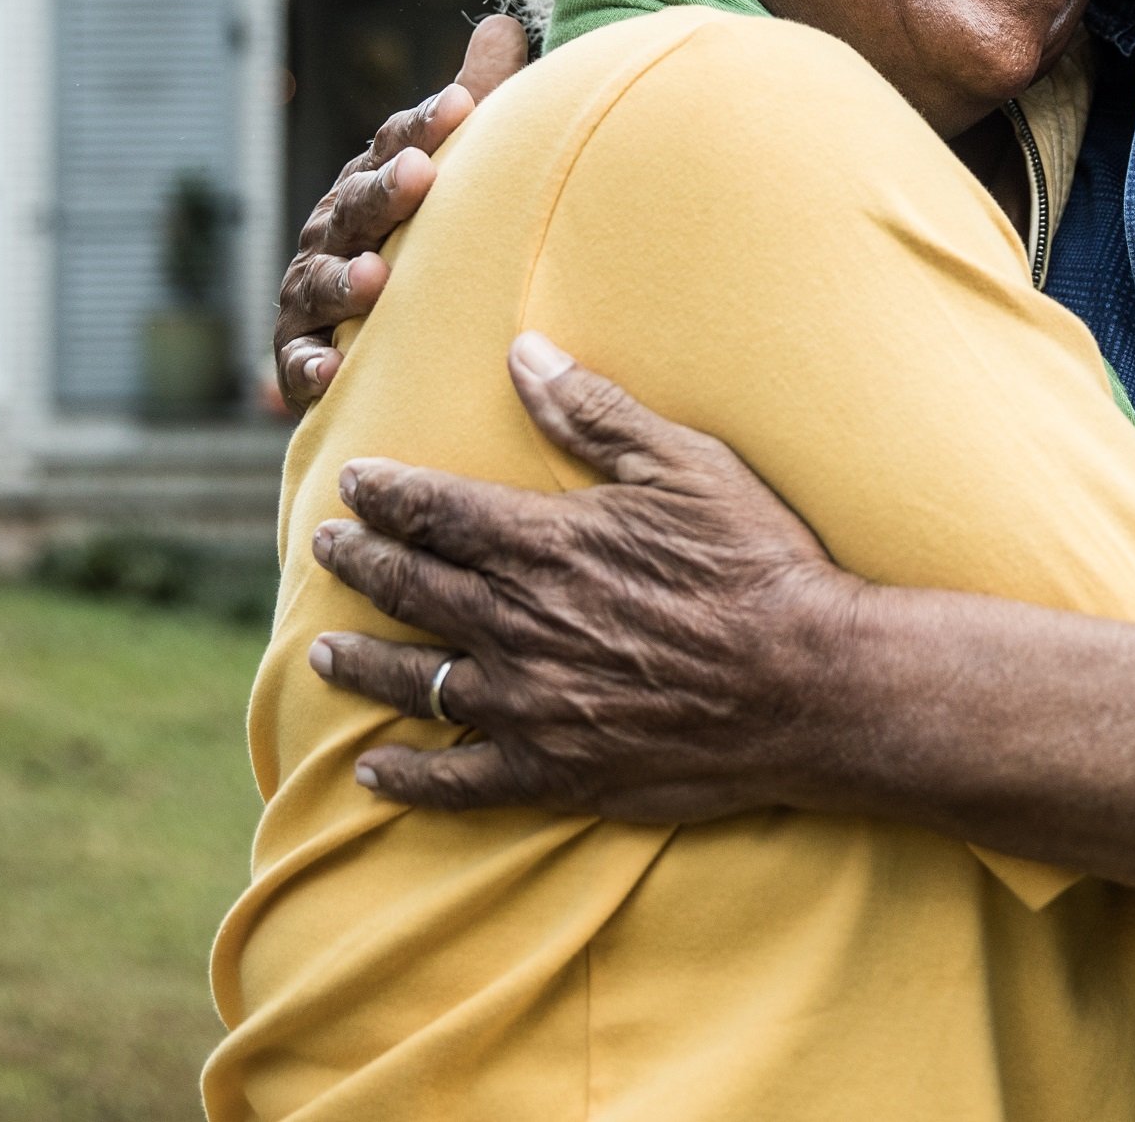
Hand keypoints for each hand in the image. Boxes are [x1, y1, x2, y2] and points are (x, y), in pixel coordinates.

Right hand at [273, 15, 529, 408]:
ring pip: (320, 282)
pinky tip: (331, 373)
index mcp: (370, 179)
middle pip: (356, 205)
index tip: (463, 105)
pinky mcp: (298, 357)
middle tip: (422, 176)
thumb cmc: (424, 236)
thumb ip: (477, 101)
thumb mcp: (450, 171)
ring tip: (376, 279)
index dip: (427, 124)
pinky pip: (298, 363)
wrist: (379, 335)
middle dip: (384, 191)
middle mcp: (333, 230)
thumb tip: (503, 23)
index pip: (396, 143)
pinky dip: (308, 368)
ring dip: (344, 280)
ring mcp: (309, 292)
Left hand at [306, 333, 864, 818]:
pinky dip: (409, 778)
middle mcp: (520, 625)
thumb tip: (524, 353)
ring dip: (361, 665)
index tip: (353, 482)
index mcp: (545, 544)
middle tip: (325, 547)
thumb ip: (595, 413)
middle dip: (359, 563)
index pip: (436, 511)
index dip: (386, 494)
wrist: (810, 683)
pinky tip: (374, 772)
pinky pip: (458, 780)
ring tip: (324, 652)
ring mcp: (532, 705)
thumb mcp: (686, 466)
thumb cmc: (757, 563)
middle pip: (411, 589)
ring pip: (416, 683)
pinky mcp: (556, 771)